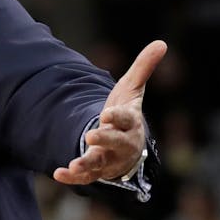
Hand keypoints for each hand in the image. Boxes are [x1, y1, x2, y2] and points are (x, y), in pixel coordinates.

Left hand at [53, 40, 166, 185]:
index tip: (107, 114)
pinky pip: (85, 177)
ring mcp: (109, 158)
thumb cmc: (126, 115)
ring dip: (87, 164)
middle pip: (115, 142)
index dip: (118, 117)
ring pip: (100, 163)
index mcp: (130, 123)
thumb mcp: (132, 90)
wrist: (124, 147)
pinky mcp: (96, 171)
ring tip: (75, 165)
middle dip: (105, 139)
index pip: (126, 119)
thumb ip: (143, 68)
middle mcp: (121, 143)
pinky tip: (58, 173)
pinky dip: (72, 177)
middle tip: (90, 135)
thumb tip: (162, 42)